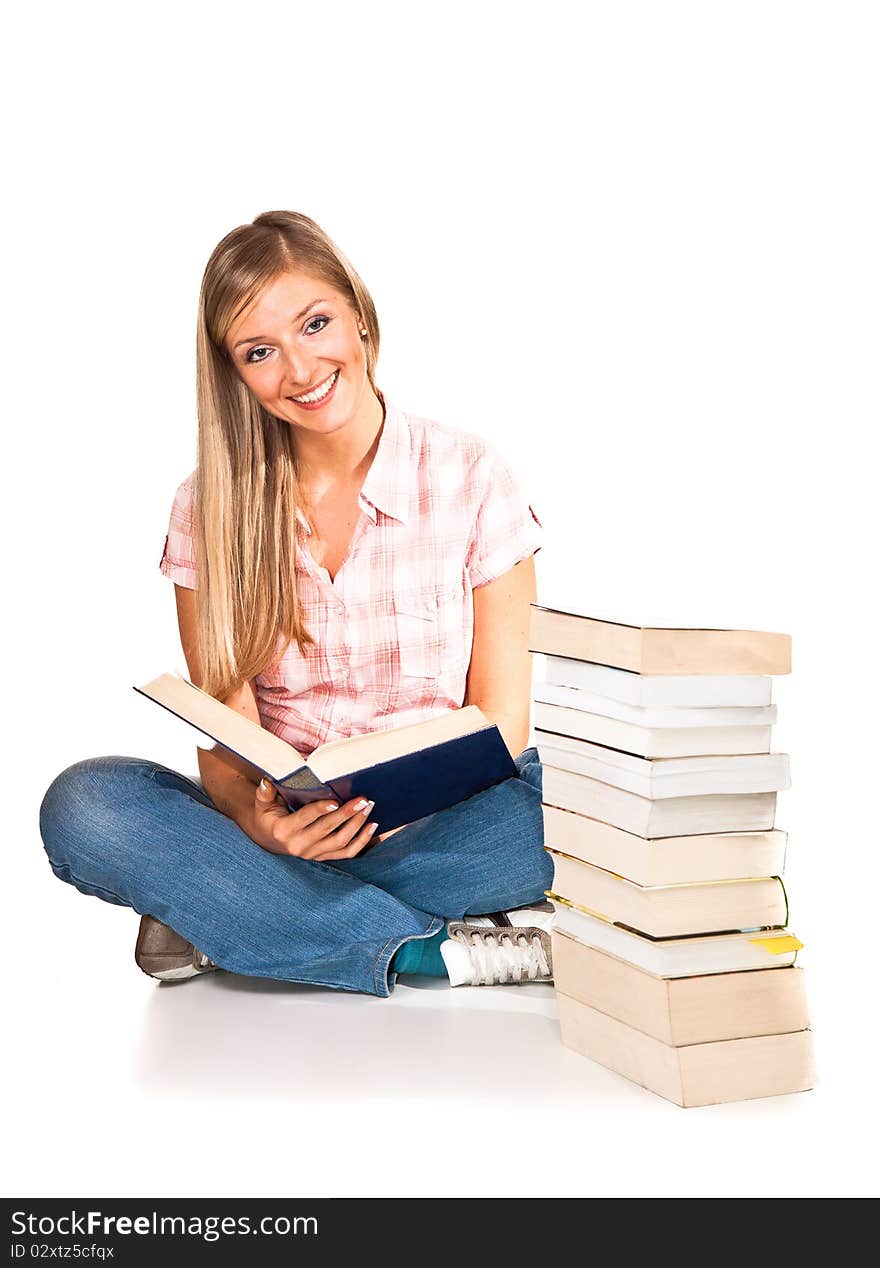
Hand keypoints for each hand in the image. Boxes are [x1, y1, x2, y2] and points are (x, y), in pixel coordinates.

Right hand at [251, 779, 378, 860]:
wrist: (269, 839)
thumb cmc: (268, 815)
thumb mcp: (262, 804)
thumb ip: (265, 792)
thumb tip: (268, 780)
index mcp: (284, 830)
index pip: (305, 819)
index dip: (320, 810)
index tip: (336, 801)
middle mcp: (298, 846)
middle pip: (327, 830)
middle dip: (346, 814)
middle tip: (362, 800)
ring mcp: (312, 854)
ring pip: (340, 842)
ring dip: (357, 825)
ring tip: (368, 807)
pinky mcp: (323, 857)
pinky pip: (347, 853)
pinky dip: (362, 841)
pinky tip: (372, 826)